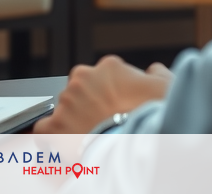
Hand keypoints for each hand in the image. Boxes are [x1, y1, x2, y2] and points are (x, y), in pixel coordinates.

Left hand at [33, 55, 172, 133]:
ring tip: (91, 136)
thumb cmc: (152, 116)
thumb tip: (153, 70)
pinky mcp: (55, 125)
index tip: (118, 106)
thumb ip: (157, 73)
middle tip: (104, 122)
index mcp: (109, 67)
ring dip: (74, 119)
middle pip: (82, 89)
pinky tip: (65, 144)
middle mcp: (84, 78)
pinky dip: (52, 136)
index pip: (105, 75)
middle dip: (90, 103)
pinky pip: (45, 128)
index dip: (112, 92)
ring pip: (65, 107)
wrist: (137, 144)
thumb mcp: (166, 86)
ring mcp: (67, 101)